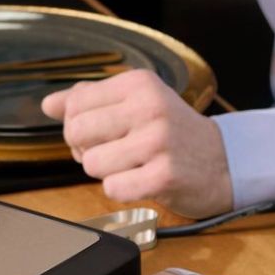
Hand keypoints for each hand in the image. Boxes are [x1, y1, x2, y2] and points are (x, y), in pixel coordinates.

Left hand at [44, 68, 234, 218]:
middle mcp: (149, 107)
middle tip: (113, 152)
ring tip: (132, 165)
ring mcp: (158, 141)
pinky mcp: (165, 175)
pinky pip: (112, 189)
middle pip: (76, 133)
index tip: (100, 133)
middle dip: (85, 149)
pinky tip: (142, 181)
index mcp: (138, 83)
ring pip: (91, 164)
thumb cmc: (172, 132)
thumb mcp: (136, 102)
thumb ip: (89, 100)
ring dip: (106, 172)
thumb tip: (48, 104)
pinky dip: (121, 190)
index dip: (77, 125)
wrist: (226, 162)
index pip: (73, 104)